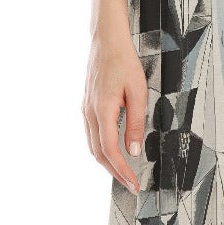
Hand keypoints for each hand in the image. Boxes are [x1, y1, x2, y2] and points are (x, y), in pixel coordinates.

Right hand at [81, 22, 147, 194]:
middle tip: (129, 183)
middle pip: (98, 153)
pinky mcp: (87, 105)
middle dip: (114, 171)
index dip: (122, 170)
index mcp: (102, 110)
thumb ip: (135, 122)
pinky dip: (101, 148)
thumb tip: (133, 149)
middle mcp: (90, 113)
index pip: (110, 151)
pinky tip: (112, 150)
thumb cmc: (123, 61)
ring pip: (93, 145)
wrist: (106, 41)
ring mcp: (86, 109)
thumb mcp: (137, 92)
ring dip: (107, 161)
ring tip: (123, 171)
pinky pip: (91, 134)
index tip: (133, 183)